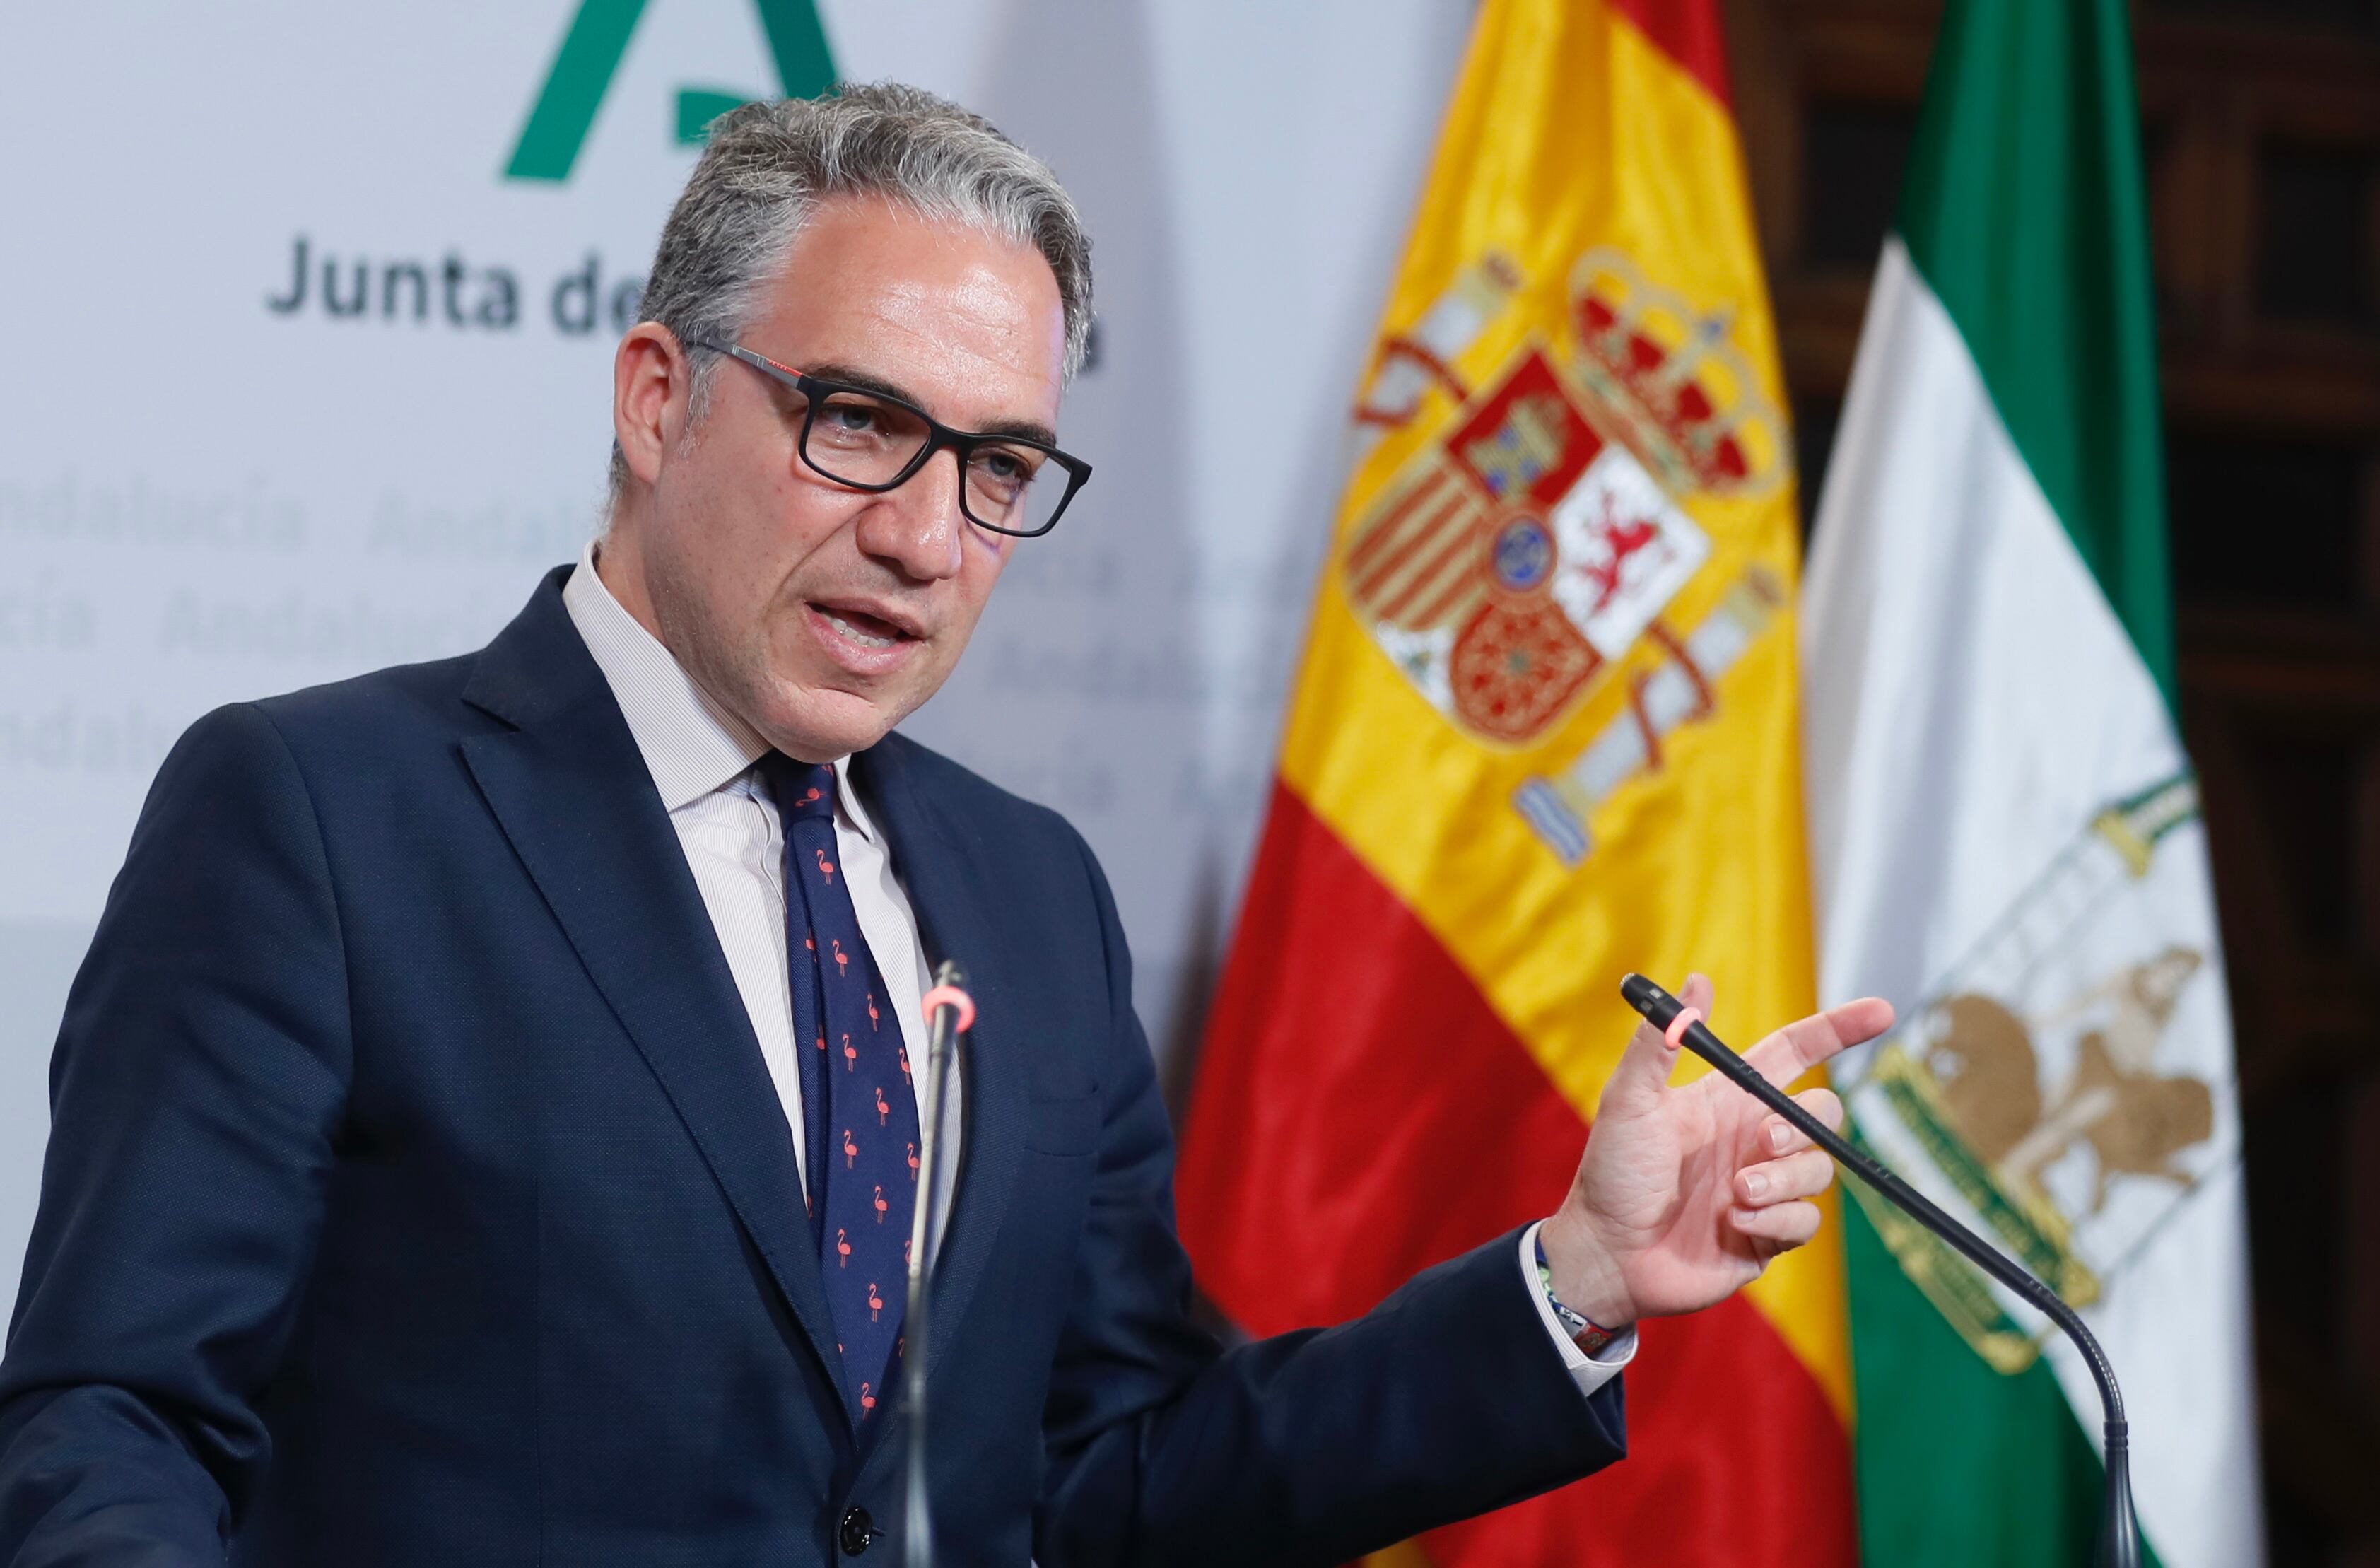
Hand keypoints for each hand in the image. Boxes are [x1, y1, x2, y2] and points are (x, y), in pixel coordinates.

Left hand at [1536, 974, 1893, 1329]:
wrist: (1606, 1252)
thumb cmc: (1613, 1172)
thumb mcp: (1630, 1100)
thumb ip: (1660, 1042)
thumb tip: (1696, 980)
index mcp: (1728, 1100)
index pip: (1796, 1054)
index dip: (1838, 1031)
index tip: (1882, 1013)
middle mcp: (1753, 1139)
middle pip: (1822, 1114)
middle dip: (1804, 1125)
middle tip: (1761, 1142)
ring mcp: (1765, 1187)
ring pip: (1819, 1169)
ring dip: (1783, 1179)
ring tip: (1735, 1193)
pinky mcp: (1769, 1233)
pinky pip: (1806, 1220)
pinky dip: (1777, 1219)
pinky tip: (1733, 1222)